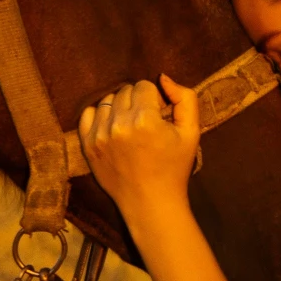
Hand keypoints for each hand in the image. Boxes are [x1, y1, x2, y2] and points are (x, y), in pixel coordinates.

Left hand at [81, 75, 201, 225]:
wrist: (150, 203)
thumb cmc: (174, 168)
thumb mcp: (192, 132)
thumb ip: (185, 99)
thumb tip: (163, 78)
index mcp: (145, 120)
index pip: (144, 86)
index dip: (155, 98)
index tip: (160, 115)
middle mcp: (119, 124)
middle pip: (125, 91)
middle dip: (138, 101)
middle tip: (146, 121)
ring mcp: (100, 135)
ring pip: (107, 100)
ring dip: (119, 107)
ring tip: (130, 126)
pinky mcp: (88, 145)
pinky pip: (88, 114)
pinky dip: (100, 115)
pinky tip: (113, 128)